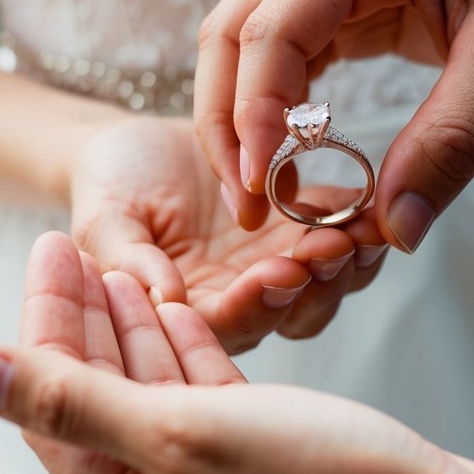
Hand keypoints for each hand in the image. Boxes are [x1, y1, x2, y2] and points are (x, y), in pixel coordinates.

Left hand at [0, 232, 473, 473]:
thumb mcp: (180, 436)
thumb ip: (69, 400)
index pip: (52, 396)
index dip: (44, 316)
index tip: (51, 240)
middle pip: (96, 392)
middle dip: (83, 316)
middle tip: (77, 242)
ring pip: (152, 392)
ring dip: (137, 329)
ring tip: (122, 268)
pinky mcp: (264, 467)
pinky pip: (207, 402)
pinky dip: (192, 354)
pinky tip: (184, 315)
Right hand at [67, 115, 387, 351]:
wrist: (136, 148)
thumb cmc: (109, 186)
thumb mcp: (104, 220)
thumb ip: (129, 260)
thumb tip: (165, 299)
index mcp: (192, 315)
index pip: (231, 324)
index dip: (259, 303)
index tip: (277, 271)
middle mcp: (243, 300)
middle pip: (294, 311)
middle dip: (318, 282)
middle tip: (331, 244)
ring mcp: (278, 264)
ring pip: (329, 281)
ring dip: (349, 258)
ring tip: (360, 225)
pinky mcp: (303, 228)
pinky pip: (344, 232)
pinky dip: (360, 220)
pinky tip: (368, 200)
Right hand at [196, 0, 473, 250]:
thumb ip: (453, 142)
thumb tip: (396, 231)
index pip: (268, 34)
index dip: (253, 120)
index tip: (263, 196)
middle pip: (230, 35)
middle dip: (227, 125)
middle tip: (248, 209)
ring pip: (246, 43)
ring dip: (244, 118)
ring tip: (261, 195)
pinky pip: (287, 48)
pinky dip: (280, 104)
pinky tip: (292, 154)